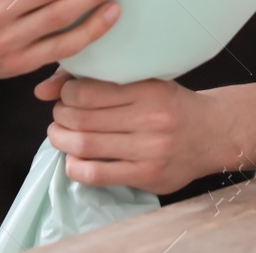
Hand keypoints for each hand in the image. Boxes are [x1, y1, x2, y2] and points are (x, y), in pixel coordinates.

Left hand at [33, 69, 255, 194]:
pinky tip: (73, 159)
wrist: (212, 133)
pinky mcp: (146, 175)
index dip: (66, 92)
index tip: (66, 94)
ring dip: (61, 140)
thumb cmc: (171, 104)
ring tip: (60, 134)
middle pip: (82, 119)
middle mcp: (151, 119)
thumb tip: (43, 88)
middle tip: (59, 114)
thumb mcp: (146, 82)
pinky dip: (74, 166)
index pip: (88, 91)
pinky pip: (96, 174)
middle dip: (60, 116)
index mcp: (149, 90)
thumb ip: (100, 81)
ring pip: (85, 145)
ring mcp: (149, 150)